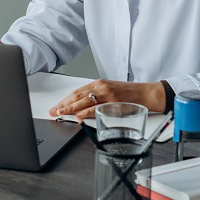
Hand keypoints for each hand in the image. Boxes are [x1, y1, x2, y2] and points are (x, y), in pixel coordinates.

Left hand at [49, 79, 165, 120]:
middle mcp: (101, 87)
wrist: (146, 93)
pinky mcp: (112, 101)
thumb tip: (84, 105)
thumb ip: (98, 96)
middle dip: (63, 104)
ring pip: (84, 101)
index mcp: (99, 83)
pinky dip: (85, 112)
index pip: (77, 92)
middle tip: (53, 111)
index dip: (65, 99)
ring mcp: (106, 94)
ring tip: (61, 113)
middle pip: (77, 96)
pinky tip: (78, 116)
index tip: (57, 106)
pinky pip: (95, 107)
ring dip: (70, 108)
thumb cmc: (130, 93)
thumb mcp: (111, 90)